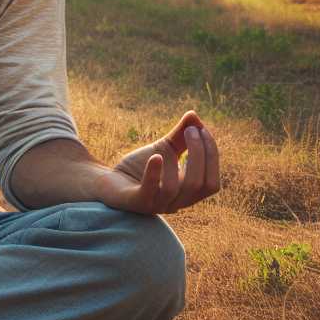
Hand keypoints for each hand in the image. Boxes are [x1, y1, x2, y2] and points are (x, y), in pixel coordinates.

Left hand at [94, 111, 220, 214]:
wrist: (108, 182)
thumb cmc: (139, 168)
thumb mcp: (163, 150)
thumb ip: (180, 136)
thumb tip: (194, 115)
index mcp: (187, 194)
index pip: (211, 183)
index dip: (211, 156)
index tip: (202, 130)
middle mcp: (175, 203)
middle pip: (199, 185)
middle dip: (199, 154)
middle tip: (190, 130)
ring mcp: (155, 204)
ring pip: (175, 189)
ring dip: (177, 162)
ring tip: (174, 139)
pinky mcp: (135, 202)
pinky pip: (148, 191)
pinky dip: (154, 173)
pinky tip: (155, 156)